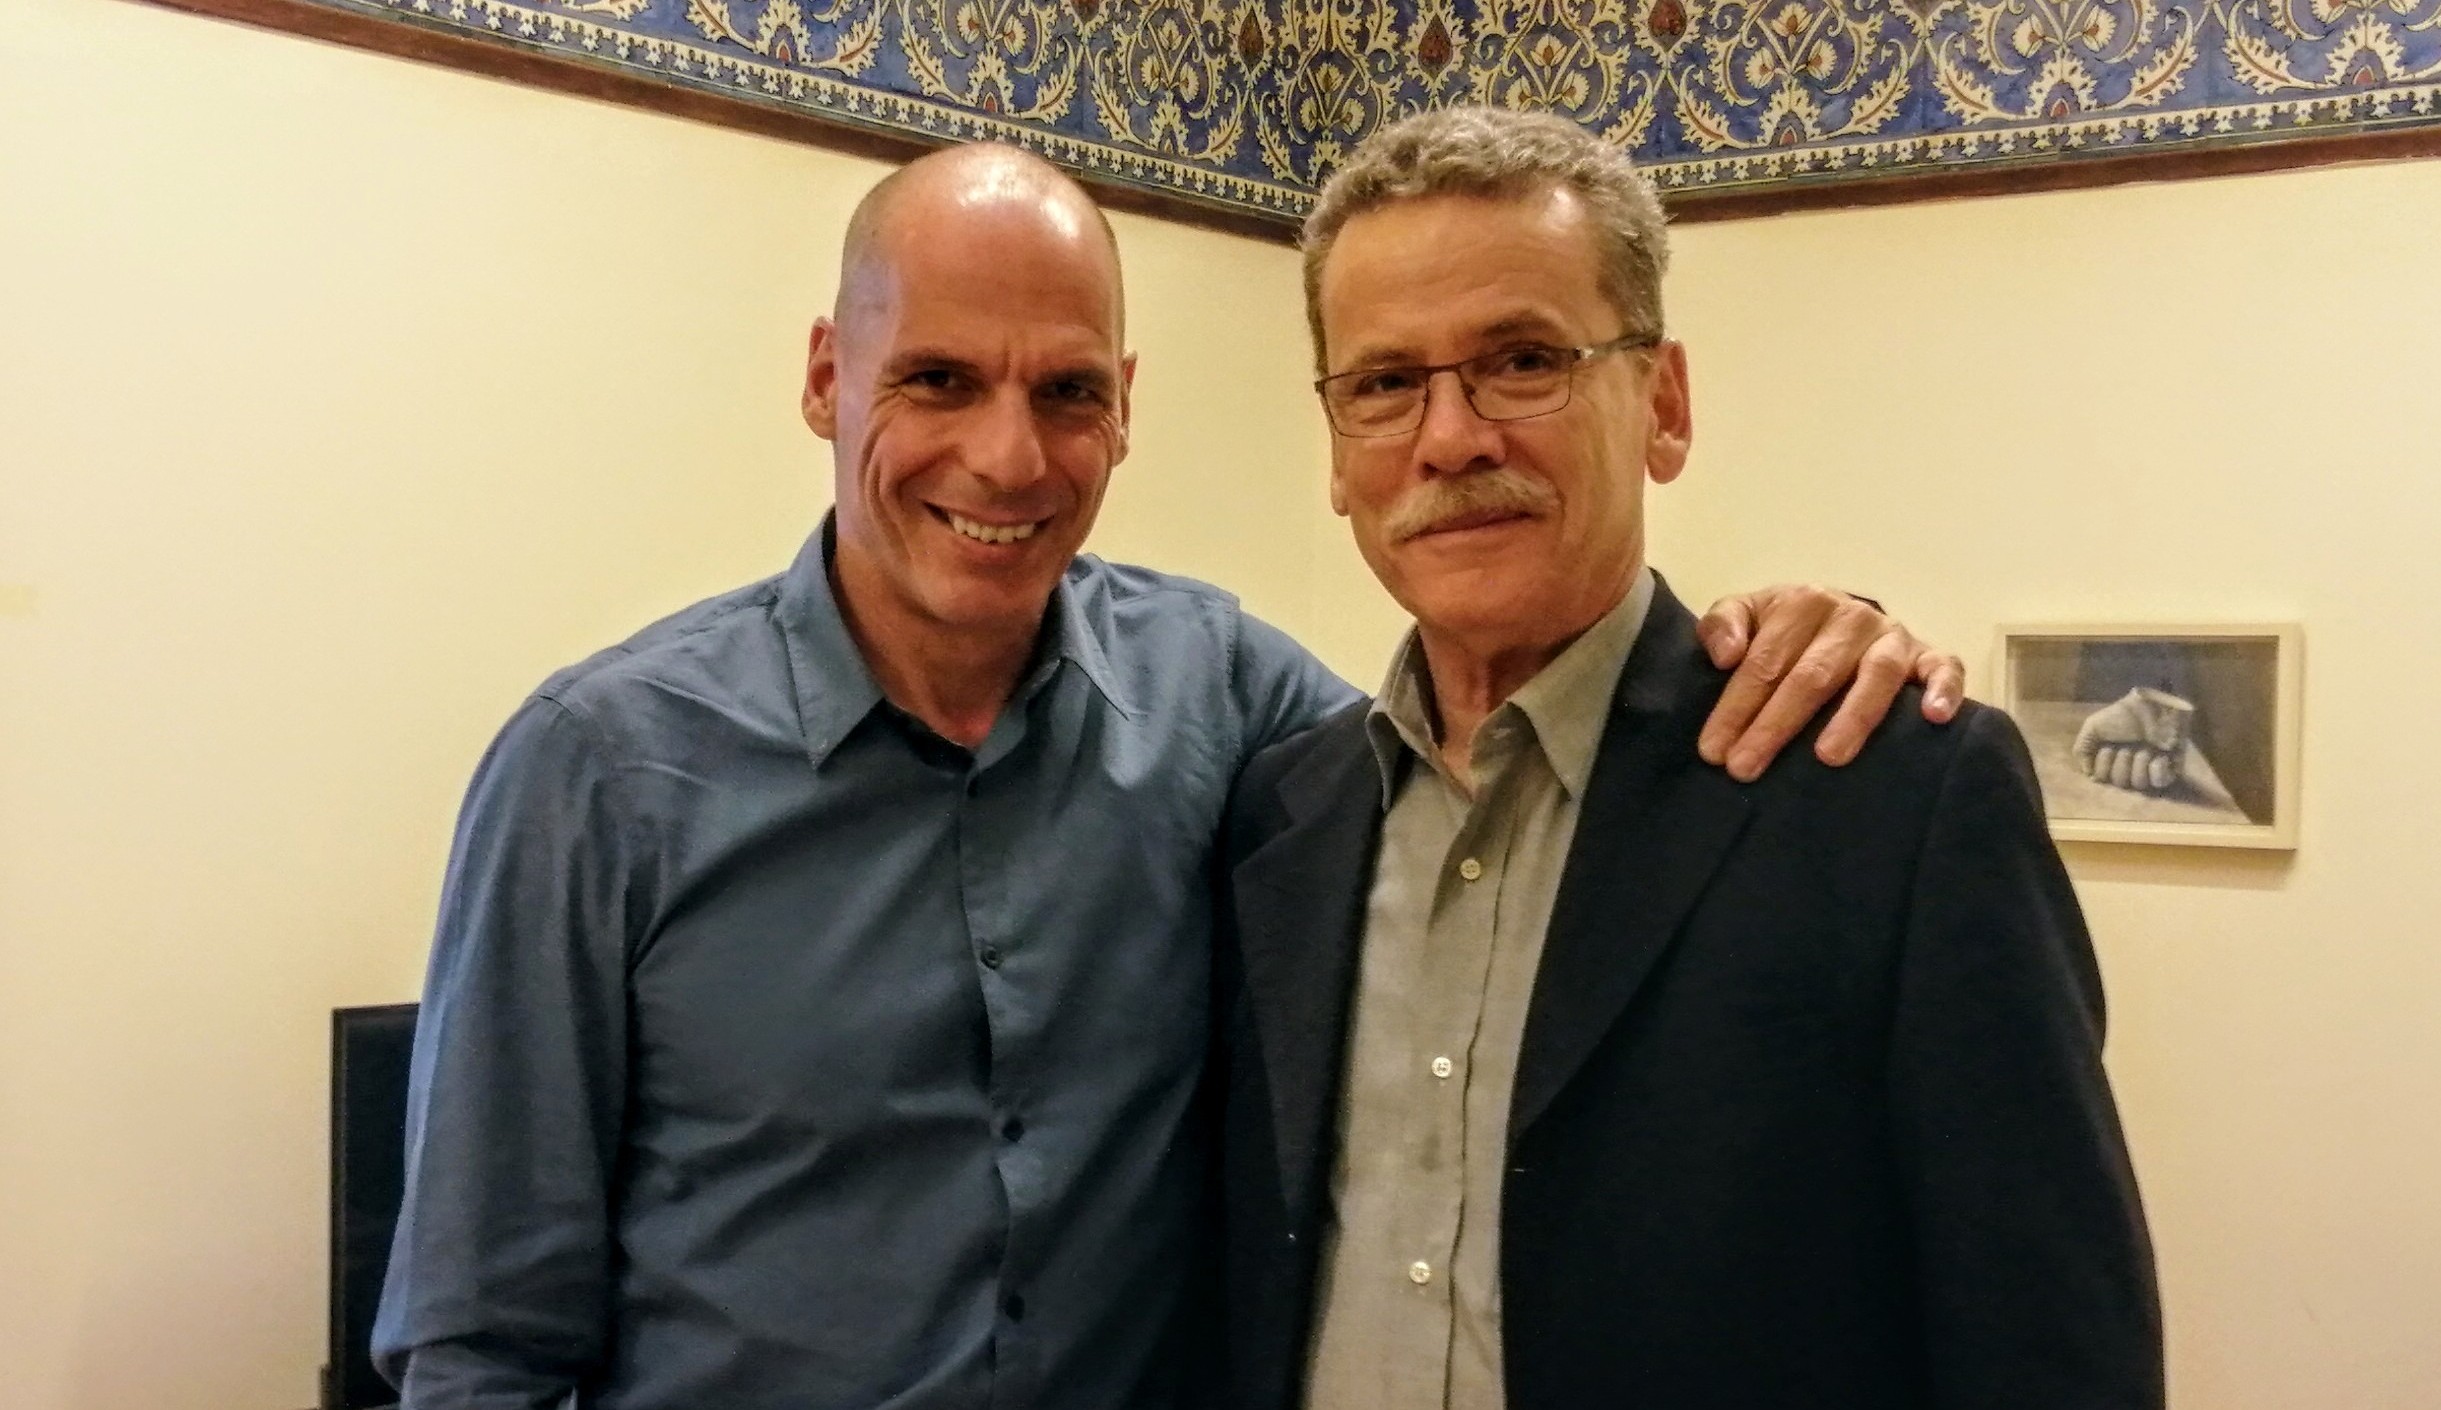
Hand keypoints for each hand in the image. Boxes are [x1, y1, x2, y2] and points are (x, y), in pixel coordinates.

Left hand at [1695, 584, 1963, 782]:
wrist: (1838, 620)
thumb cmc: (1785, 630)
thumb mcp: (1747, 615)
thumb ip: (1723, 624)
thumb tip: (1725, 655)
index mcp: (1803, 602)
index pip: (1765, 661)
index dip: (1736, 706)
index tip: (1713, 750)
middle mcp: (1851, 615)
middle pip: (1812, 675)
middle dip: (1775, 725)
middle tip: (1746, 768)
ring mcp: (1893, 636)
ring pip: (1875, 676)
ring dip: (1852, 717)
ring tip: (1828, 757)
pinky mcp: (1929, 656)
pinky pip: (1944, 669)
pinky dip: (1943, 690)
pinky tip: (1932, 718)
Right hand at [2072, 687, 2192, 792]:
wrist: (2153, 706)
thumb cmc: (2124, 715)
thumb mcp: (2093, 726)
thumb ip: (2082, 749)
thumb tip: (2088, 773)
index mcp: (2110, 759)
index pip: (2100, 778)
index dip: (2103, 765)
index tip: (2107, 748)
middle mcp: (2128, 767)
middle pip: (2119, 782)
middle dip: (2122, 762)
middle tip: (2127, 747)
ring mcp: (2149, 769)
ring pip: (2138, 784)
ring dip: (2139, 763)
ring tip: (2146, 748)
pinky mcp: (2169, 770)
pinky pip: (2158, 782)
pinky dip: (2157, 770)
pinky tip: (2159, 757)